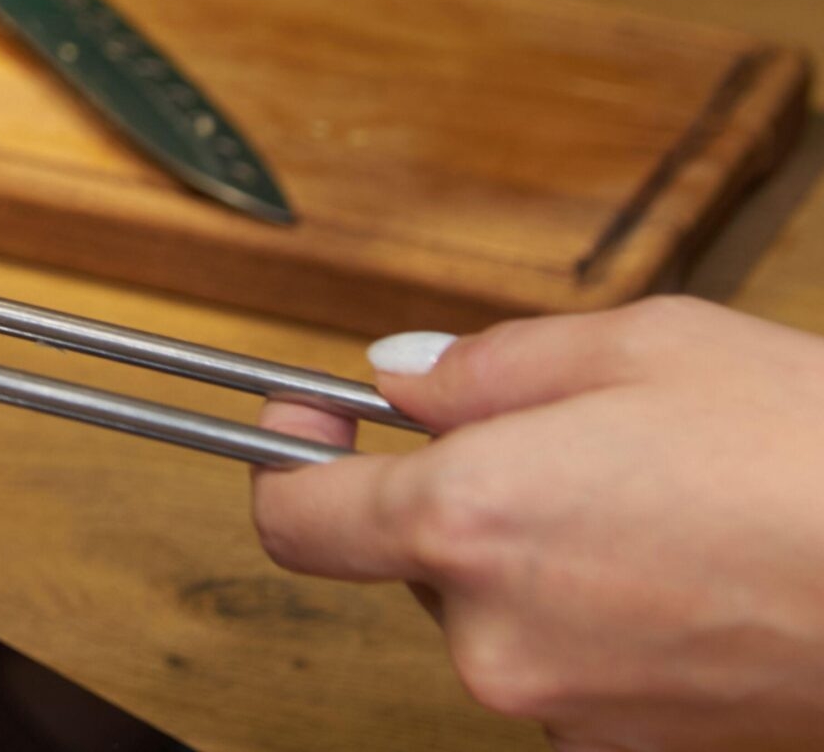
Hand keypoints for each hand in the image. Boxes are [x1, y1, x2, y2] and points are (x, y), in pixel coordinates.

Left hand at [251, 297, 823, 749]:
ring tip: (660, 506)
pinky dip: (600, 620)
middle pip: (408, 562)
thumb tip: (400, 383)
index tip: (307, 420)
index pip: (296, 518)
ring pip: (495, 616)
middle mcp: (494, 636)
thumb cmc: (809, 453)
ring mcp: (565, 710)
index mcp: (468, 522)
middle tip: (567, 443)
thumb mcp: (638, 346)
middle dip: (457, 498)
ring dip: (537, 560)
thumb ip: (488, 367)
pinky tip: (689, 575)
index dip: (287, 460)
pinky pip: (570, 670)